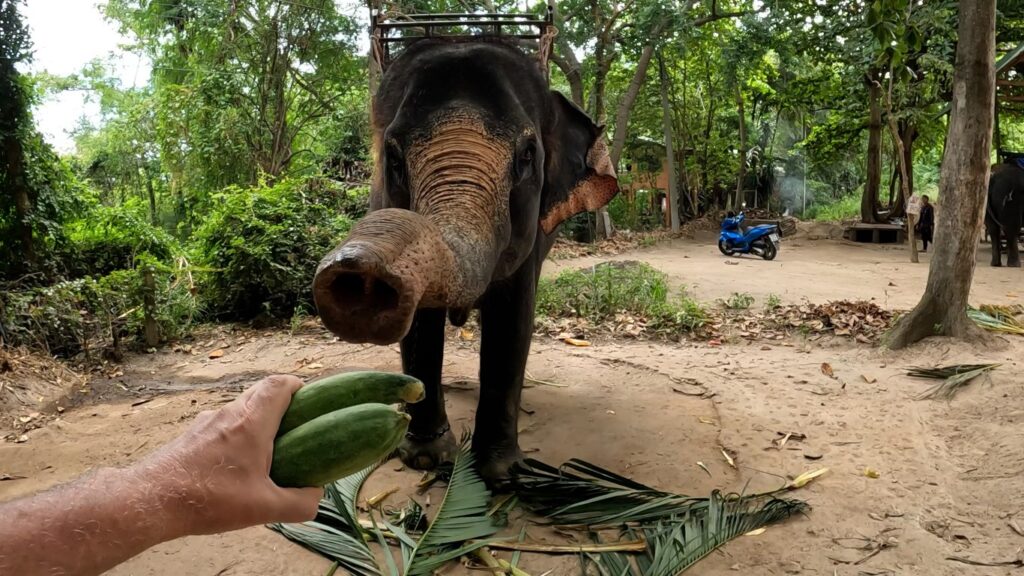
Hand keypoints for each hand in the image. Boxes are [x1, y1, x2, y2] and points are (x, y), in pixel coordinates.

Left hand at [134, 375, 322, 535]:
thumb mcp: (264, 509)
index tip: (310, 401)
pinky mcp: (190, 436)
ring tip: (266, 452)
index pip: (279, 384)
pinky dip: (236, 436)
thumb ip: (300, 503)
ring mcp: (206, 423)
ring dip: (257, 422)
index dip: (298, 386)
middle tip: (295, 429)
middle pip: (260, 393)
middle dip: (282, 405)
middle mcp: (228, 414)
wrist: (149, 501)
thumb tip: (316, 495)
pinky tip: (234, 467)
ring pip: (240, 410)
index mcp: (251, 422)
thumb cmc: (209, 500)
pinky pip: (222, 426)